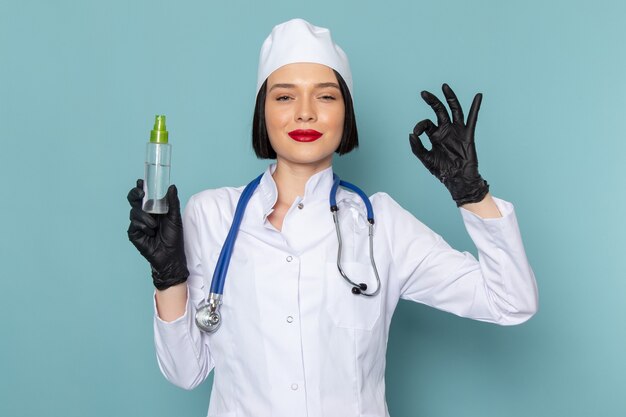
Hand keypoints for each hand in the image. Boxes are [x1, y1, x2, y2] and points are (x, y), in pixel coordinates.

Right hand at [127, 179, 188, 289]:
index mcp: (153, 209)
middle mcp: (143, 215)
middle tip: (141, 193)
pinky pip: (134, 224)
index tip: (141, 181)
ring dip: (145, 217)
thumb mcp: (175, 217)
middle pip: (133, 200)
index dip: (140, 188)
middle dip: (135, 194)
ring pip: (134, 212)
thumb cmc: (174, 237)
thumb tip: (171, 186)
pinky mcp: (133, 233)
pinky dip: (143, 226)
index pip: (144, 196)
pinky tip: (150, 232)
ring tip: (154, 225)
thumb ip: (172, 202)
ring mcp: (137, 224)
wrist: (171, 255)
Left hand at [409, 83, 488, 206]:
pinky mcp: (468, 135)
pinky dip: (475, 107)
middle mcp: (446, 130)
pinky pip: (473, 118)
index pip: (426, 123)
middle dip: (432, 101)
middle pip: (439, 110)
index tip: (416, 133)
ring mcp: (457, 131)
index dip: (420, 125)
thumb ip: (417, 147)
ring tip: (444, 86)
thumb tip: (411, 134)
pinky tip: (478, 96)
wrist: (457, 179)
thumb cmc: (443, 171)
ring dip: (450, 98)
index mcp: (435, 135)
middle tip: (423, 93)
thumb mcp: (426, 159)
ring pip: (454, 110)